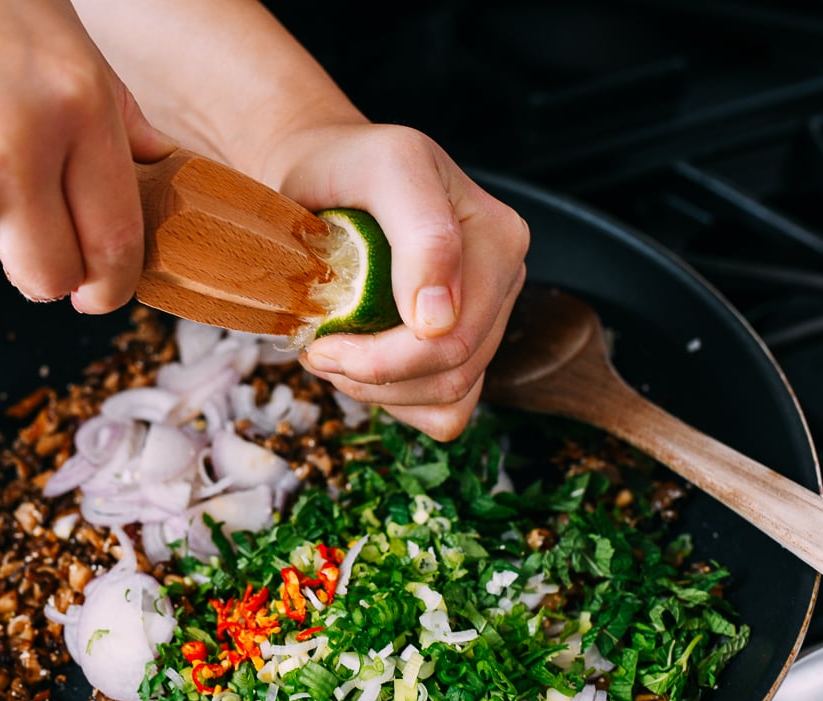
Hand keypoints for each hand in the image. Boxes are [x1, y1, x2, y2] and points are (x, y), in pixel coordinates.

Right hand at [0, 0, 174, 311]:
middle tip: (8, 230)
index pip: (116, 237)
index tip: (100, 291)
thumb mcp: (41, 22)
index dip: (111, 280)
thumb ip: (107, 100)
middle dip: (36, 269)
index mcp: (70, 105)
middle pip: (49, 280)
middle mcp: (11, 158)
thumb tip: (154, 160)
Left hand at [256, 123, 529, 440]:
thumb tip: (439, 319)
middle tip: (317, 352)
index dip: (380, 357)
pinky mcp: (469, 349)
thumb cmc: (349, 168)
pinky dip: (398, 401)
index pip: (452, 333)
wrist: (331, 174)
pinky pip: (447, 410)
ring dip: (381, 392)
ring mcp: (490, 319)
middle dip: (375, 376)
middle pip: (452, 371)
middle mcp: (505, 281)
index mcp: (499, 239)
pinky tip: (363, 366)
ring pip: (450, 397)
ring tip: (334, 353)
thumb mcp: (385, 170)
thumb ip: (422, 234)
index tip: (317, 342)